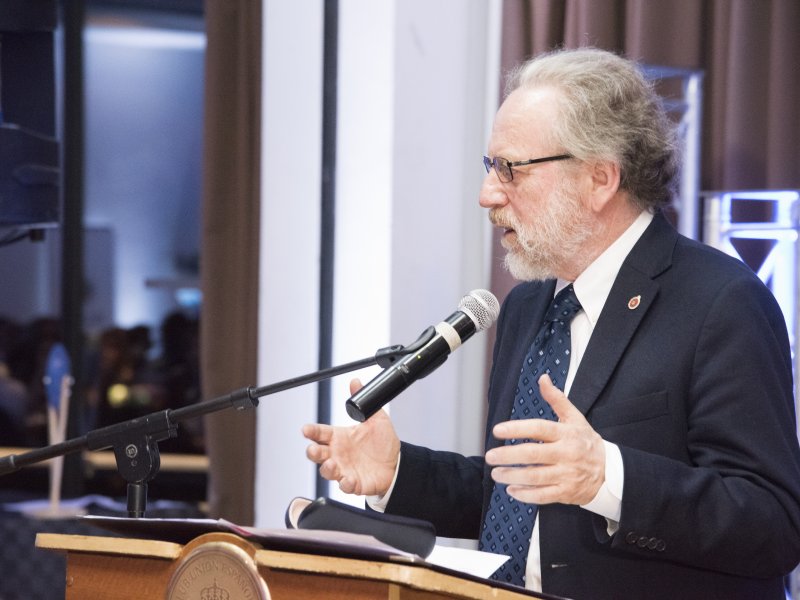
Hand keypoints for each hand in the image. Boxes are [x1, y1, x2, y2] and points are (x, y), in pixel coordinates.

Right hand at [302, 378, 400, 495]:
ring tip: (331, 464)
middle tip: (313, 449)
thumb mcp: (376, 418)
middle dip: (312, 451)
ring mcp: (344, 469)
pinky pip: (345, 485)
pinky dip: (345, 484)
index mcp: (339, 437)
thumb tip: (355, 382)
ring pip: (327, 471)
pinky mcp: (353, 483)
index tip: (306, 429)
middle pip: (317, 453)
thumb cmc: (382, 442)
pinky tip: (348, 480)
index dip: (311, 431)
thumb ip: (363, 401)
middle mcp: (338, 453)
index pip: (320, 432)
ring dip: (327, 469)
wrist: (397, 463)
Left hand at [485, 374, 604, 505]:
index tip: (497, 430)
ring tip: (496, 473)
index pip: (539, 428)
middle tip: (490, 456)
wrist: (611, 472)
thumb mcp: (575, 418)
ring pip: (535, 476)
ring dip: (512, 476)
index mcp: (566, 434)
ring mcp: (566, 475)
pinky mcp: (566, 493)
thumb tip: (543, 378)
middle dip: (508, 455)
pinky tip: (512, 490)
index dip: (517, 429)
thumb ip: (557, 399)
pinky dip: (525, 494)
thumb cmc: (586, 442)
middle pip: (533, 454)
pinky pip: (543, 496)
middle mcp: (566, 454)